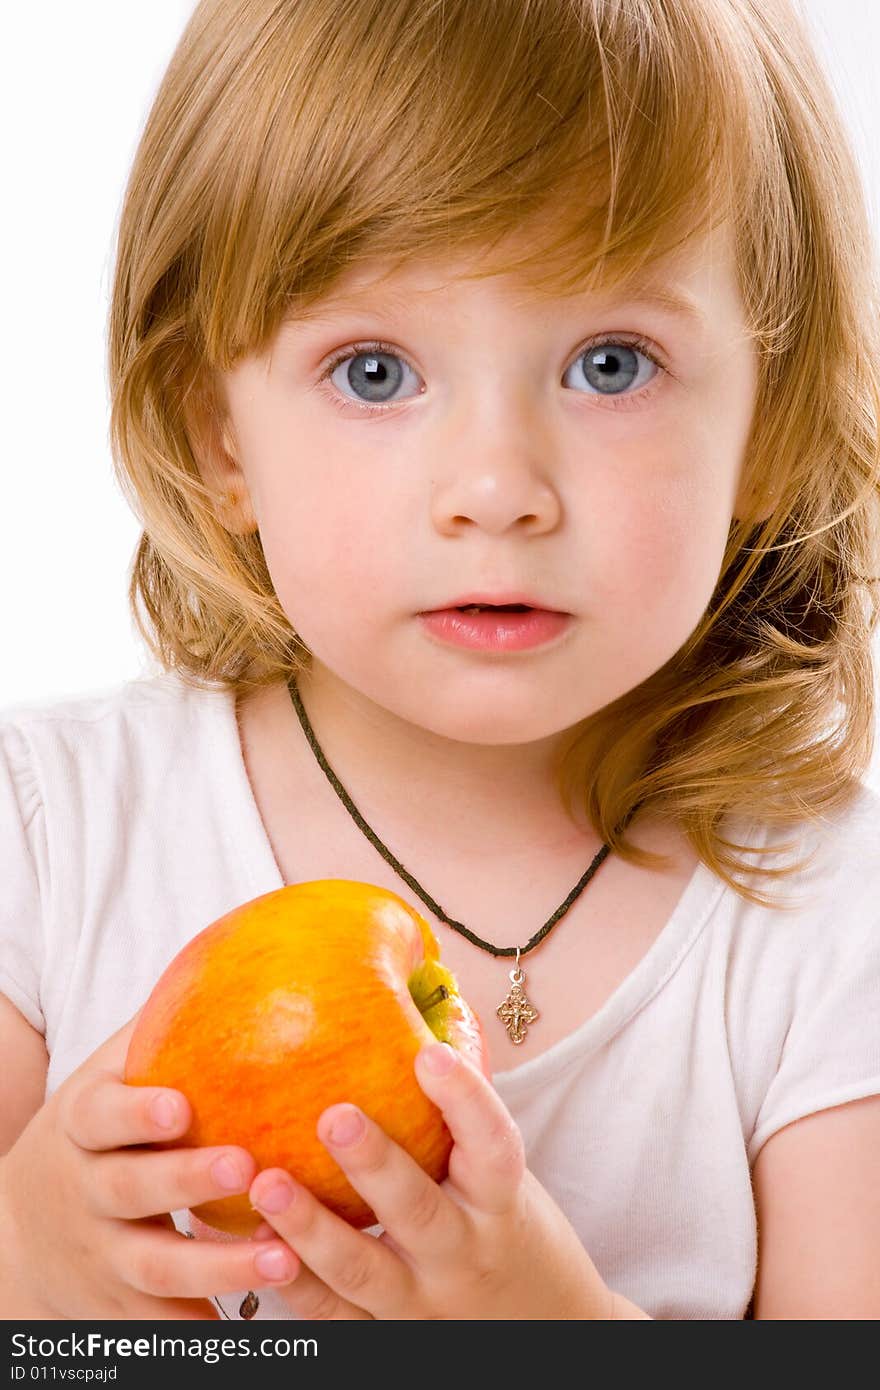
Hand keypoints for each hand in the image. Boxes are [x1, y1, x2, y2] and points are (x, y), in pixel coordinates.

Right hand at [0, 1012, 300, 1319]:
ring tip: (281, 1258)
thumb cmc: (98, 1130)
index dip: (136, 1112)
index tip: (180, 1105)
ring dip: (216, 1266)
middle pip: (128, 1190)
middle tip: (246, 1166)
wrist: (24, 1233)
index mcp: (85, 1125)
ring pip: (154, 1265)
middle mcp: (88, 1191)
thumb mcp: (109, 1075)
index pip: (102, 1116)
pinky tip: (263, 1328)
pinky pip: (163, 1321)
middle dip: (185, 1182)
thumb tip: (237, 950)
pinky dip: (206, 1326)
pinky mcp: (122, 1305)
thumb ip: (163, 1024)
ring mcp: (102, 1253)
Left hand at [247, 1042, 613, 1318]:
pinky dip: (292, 1281)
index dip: (465, 1100)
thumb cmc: (503, 1224)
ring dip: (311, 1229)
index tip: (429, 1054)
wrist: (537, 1327)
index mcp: (499, 1203)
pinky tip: (253, 1240)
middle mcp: (463, 1253)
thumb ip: (455, 1116)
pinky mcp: (383, 1333)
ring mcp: (420, 1302)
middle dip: (375, 1164)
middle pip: (418, 1211)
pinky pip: (333, 1315)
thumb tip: (413, 1005)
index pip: (492, 1146)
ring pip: (363, 1271)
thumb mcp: (498, 1176)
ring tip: (268, 1184)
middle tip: (333, 1115)